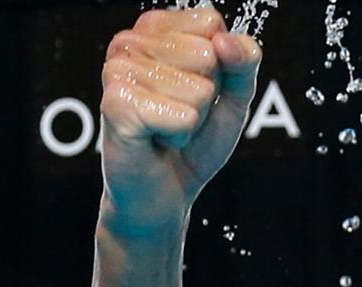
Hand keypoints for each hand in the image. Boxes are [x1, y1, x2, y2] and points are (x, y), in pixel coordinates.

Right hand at [99, 7, 261, 230]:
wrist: (167, 189)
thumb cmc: (195, 138)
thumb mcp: (234, 95)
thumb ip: (244, 61)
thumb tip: (225, 41)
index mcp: (154, 29)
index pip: (211, 23)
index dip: (220, 64)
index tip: (197, 86)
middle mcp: (129, 42)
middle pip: (208, 55)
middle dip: (207, 94)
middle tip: (180, 113)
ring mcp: (118, 71)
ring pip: (199, 88)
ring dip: (192, 118)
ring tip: (166, 127)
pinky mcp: (117, 105)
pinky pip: (184, 115)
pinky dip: (180, 135)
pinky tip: (156, 139)